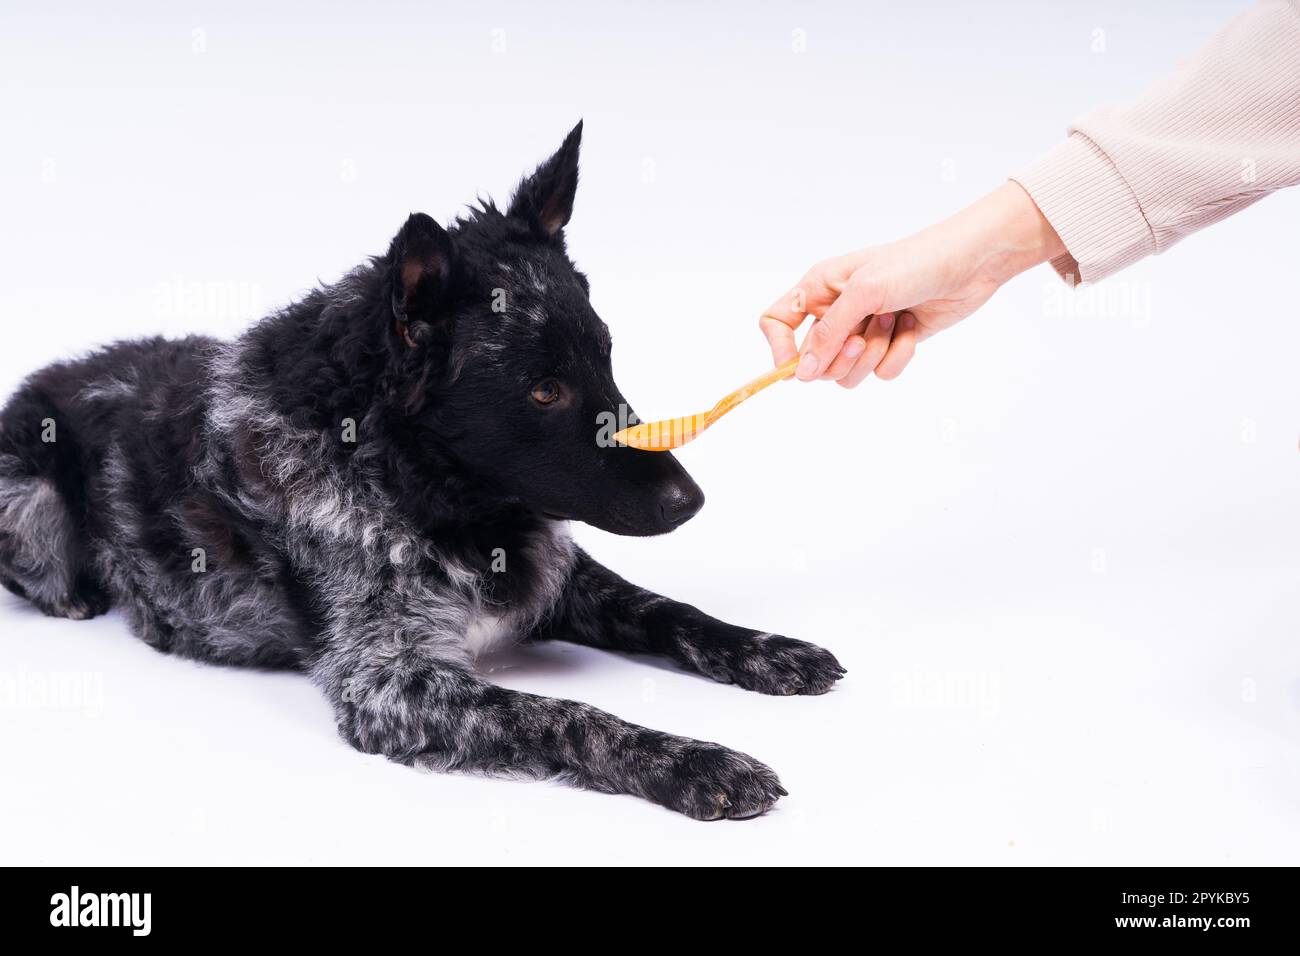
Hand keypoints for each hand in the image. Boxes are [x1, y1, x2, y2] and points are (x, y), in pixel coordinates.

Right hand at [759, 181, 1065, 386]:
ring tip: (893, 324)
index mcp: (819, 288)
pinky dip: (898, 356)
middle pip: (814, 360)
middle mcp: (837, 310)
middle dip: (840, 356)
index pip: (776, 323)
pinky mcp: (891, 344)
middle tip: (860, 338)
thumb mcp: (864, 293)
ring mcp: (864, 329)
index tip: (795, 371)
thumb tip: (801, 372)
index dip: (779, 349)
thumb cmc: (915, 263)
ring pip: (847, 372)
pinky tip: (913, 329)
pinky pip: (880, 372)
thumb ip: (828, 333)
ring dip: (872, 355)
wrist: (971, 263)